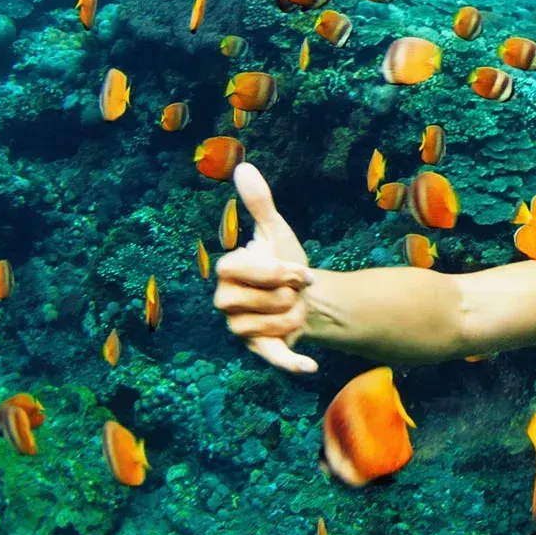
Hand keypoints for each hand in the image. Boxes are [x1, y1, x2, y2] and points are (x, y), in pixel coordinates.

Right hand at [213, 163, 318, 373]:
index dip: (280, 272)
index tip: (300, 271)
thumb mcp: (275, 231)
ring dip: (297, 314)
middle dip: (291, 293)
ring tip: (295, 307)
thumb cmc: (284, 262)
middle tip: (295, 291)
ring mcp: (240, 329)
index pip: (251, 272)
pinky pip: (272, 358)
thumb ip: (259, 203)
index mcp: (227, 272)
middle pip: (266, 300)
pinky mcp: (259, 350)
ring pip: (275, 324)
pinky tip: (309, 367)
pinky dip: (291, 363)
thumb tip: (243, 167)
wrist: (305, 296)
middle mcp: (225, 302)